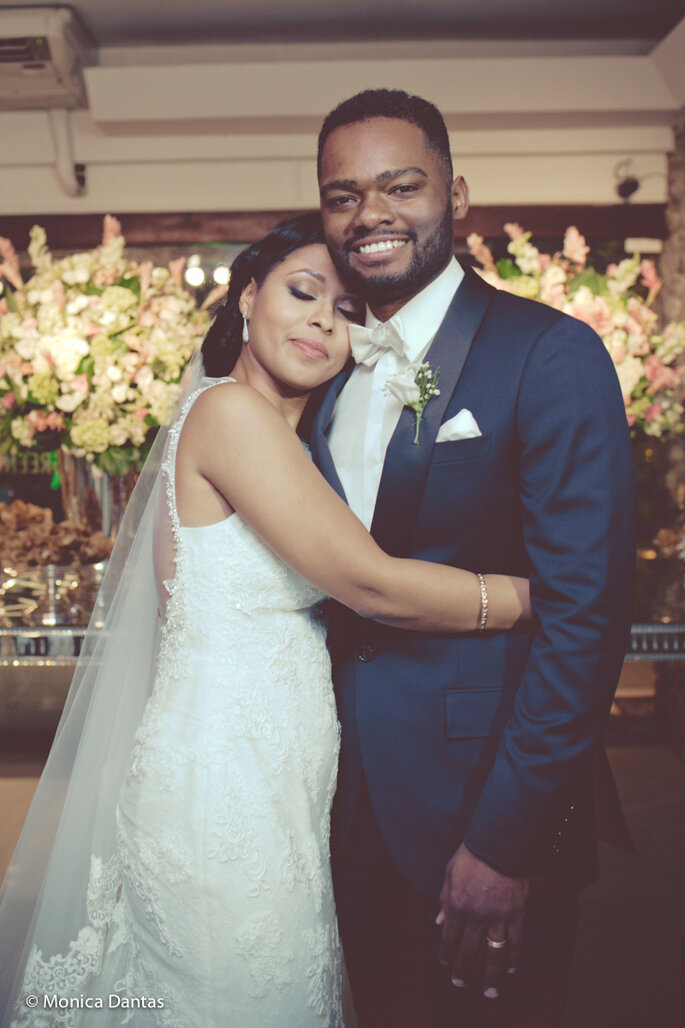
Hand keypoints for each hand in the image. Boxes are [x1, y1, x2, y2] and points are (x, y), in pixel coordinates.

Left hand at [436, 843, 528, 998]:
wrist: (499, 843)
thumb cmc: (471, 855)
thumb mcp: (449, 873)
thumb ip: (444, 899)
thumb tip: (439, 921)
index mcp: (457, 905)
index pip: (449, 937)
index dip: (446, 952)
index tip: (444, 963)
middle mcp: (476, 916)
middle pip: (469, 951)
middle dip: (463, 970)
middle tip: (460, 983)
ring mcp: (498, 917)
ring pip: (493, 954)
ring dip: (491, 976)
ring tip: (489, 991)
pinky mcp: (516, 913)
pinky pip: (516, 941)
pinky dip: (513, 957)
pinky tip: (511, 969)